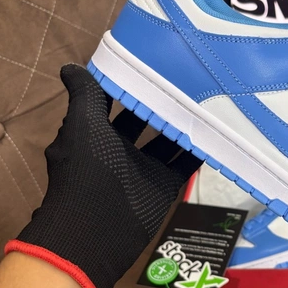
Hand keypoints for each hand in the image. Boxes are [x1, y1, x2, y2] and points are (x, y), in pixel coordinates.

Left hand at [6, 65, 201, 287]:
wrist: (98, 227)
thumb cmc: (88, 168)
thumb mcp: (83, 124)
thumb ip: (84, 95)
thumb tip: (69, 67)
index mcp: (95, 132)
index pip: (112, 102)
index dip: (128, 84)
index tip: (151, 60)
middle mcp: (119, 148)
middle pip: (144, 120)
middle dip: (161, 102)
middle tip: (189, 77)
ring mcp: (143, 168)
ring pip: (167, 140)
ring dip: (183, 124)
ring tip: (210, 98)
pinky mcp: (163, 185)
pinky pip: (184, 164)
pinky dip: (199, 151)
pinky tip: (219, 130)